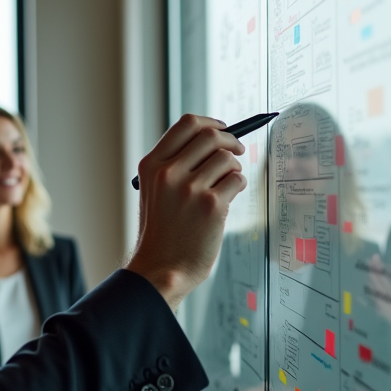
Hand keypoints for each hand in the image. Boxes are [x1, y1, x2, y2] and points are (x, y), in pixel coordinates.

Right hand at [127, 115, 246, 309]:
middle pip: (211, 136)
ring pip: (227, 158)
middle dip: (231, 140)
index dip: (210, 122)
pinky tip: (228, 198)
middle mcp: (169, 173)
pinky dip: (238, 185)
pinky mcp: (212, 206)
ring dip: (234, 168)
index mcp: (152, 165)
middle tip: (237, 150)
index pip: (186, 124)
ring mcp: (190, 189)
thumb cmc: (162, 232)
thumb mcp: (154, 191)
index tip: (222, 127)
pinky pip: (237, 180)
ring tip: (227, 184)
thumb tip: (212, 140)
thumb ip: (174, 165)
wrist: (161, 268)